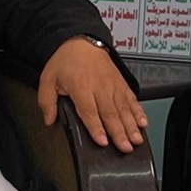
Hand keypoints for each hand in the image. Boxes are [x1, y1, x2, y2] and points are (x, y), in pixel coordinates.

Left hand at [37, 37, 147, 152]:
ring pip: (124, 108)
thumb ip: (46, 101)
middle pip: (110, 113)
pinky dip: (139, 112)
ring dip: (131, 126)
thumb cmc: (65, 61)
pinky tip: (143, 123)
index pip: (89, 111)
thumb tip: (48, 119)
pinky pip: (132, 99)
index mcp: (80, 87)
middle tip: (125, 148)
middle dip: (119, 132)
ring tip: (136, 140)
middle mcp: (99, 87)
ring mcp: (113, 85)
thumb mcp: (48, 79)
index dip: (96, 127)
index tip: (102, 141)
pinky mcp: (121, 84)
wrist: (81, 42)